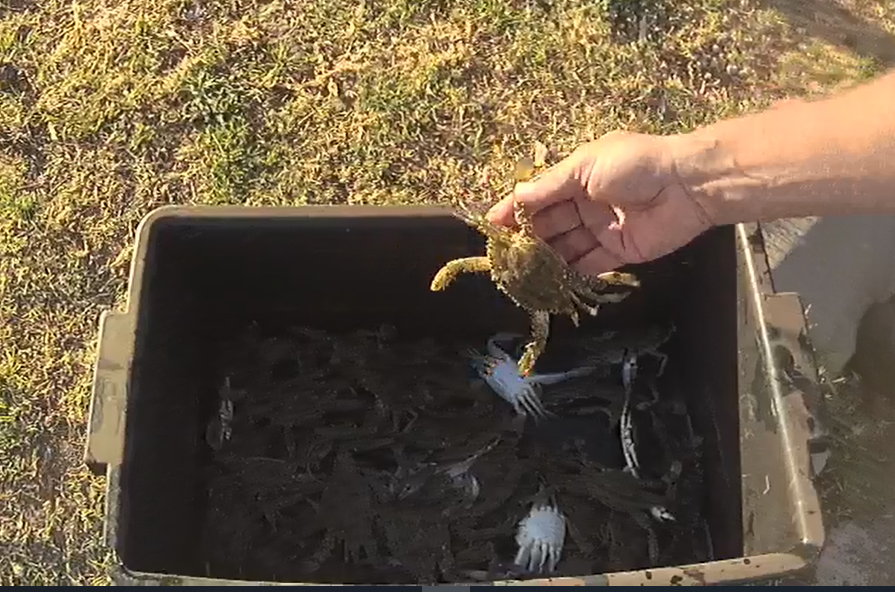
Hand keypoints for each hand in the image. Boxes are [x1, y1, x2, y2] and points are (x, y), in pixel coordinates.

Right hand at [486, 131, 714, 275]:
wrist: (687, 186)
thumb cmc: (635, 164)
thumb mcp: (585, 166)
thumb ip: (550, 187)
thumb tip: (516, 197)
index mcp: (577, 177)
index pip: (538, 197)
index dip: (515, 211)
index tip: (491, 227)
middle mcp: (585, 203)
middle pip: (549, 224)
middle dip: (526, 238)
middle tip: (502, 257)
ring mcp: (601, 229)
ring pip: (564, 247)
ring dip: (544, 258)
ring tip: (519, 273)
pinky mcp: (617, 251)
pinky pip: (587, 265)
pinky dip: (568, 273)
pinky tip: (547, 282)